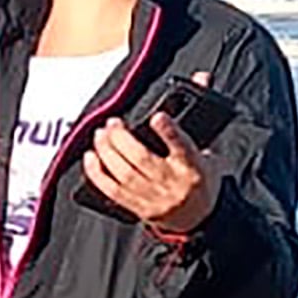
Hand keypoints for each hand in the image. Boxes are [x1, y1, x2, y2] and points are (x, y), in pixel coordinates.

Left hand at [82, 103, 219, 237]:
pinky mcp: (137, 207)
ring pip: (125, 174)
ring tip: (100, 135)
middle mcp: (172, 184)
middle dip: (123, 139)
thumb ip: (198, 114)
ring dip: (107, 152)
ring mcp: (153, 198)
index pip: (182, 148)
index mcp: (193, 168)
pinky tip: (90, 157)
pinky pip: (112, 191)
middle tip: (112, 123)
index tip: (157, 117)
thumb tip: (201, 76)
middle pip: (143, 160)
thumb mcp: (207, 148)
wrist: (198, 220)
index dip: (169, 132)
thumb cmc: (200, 178)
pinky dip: (97, 174)